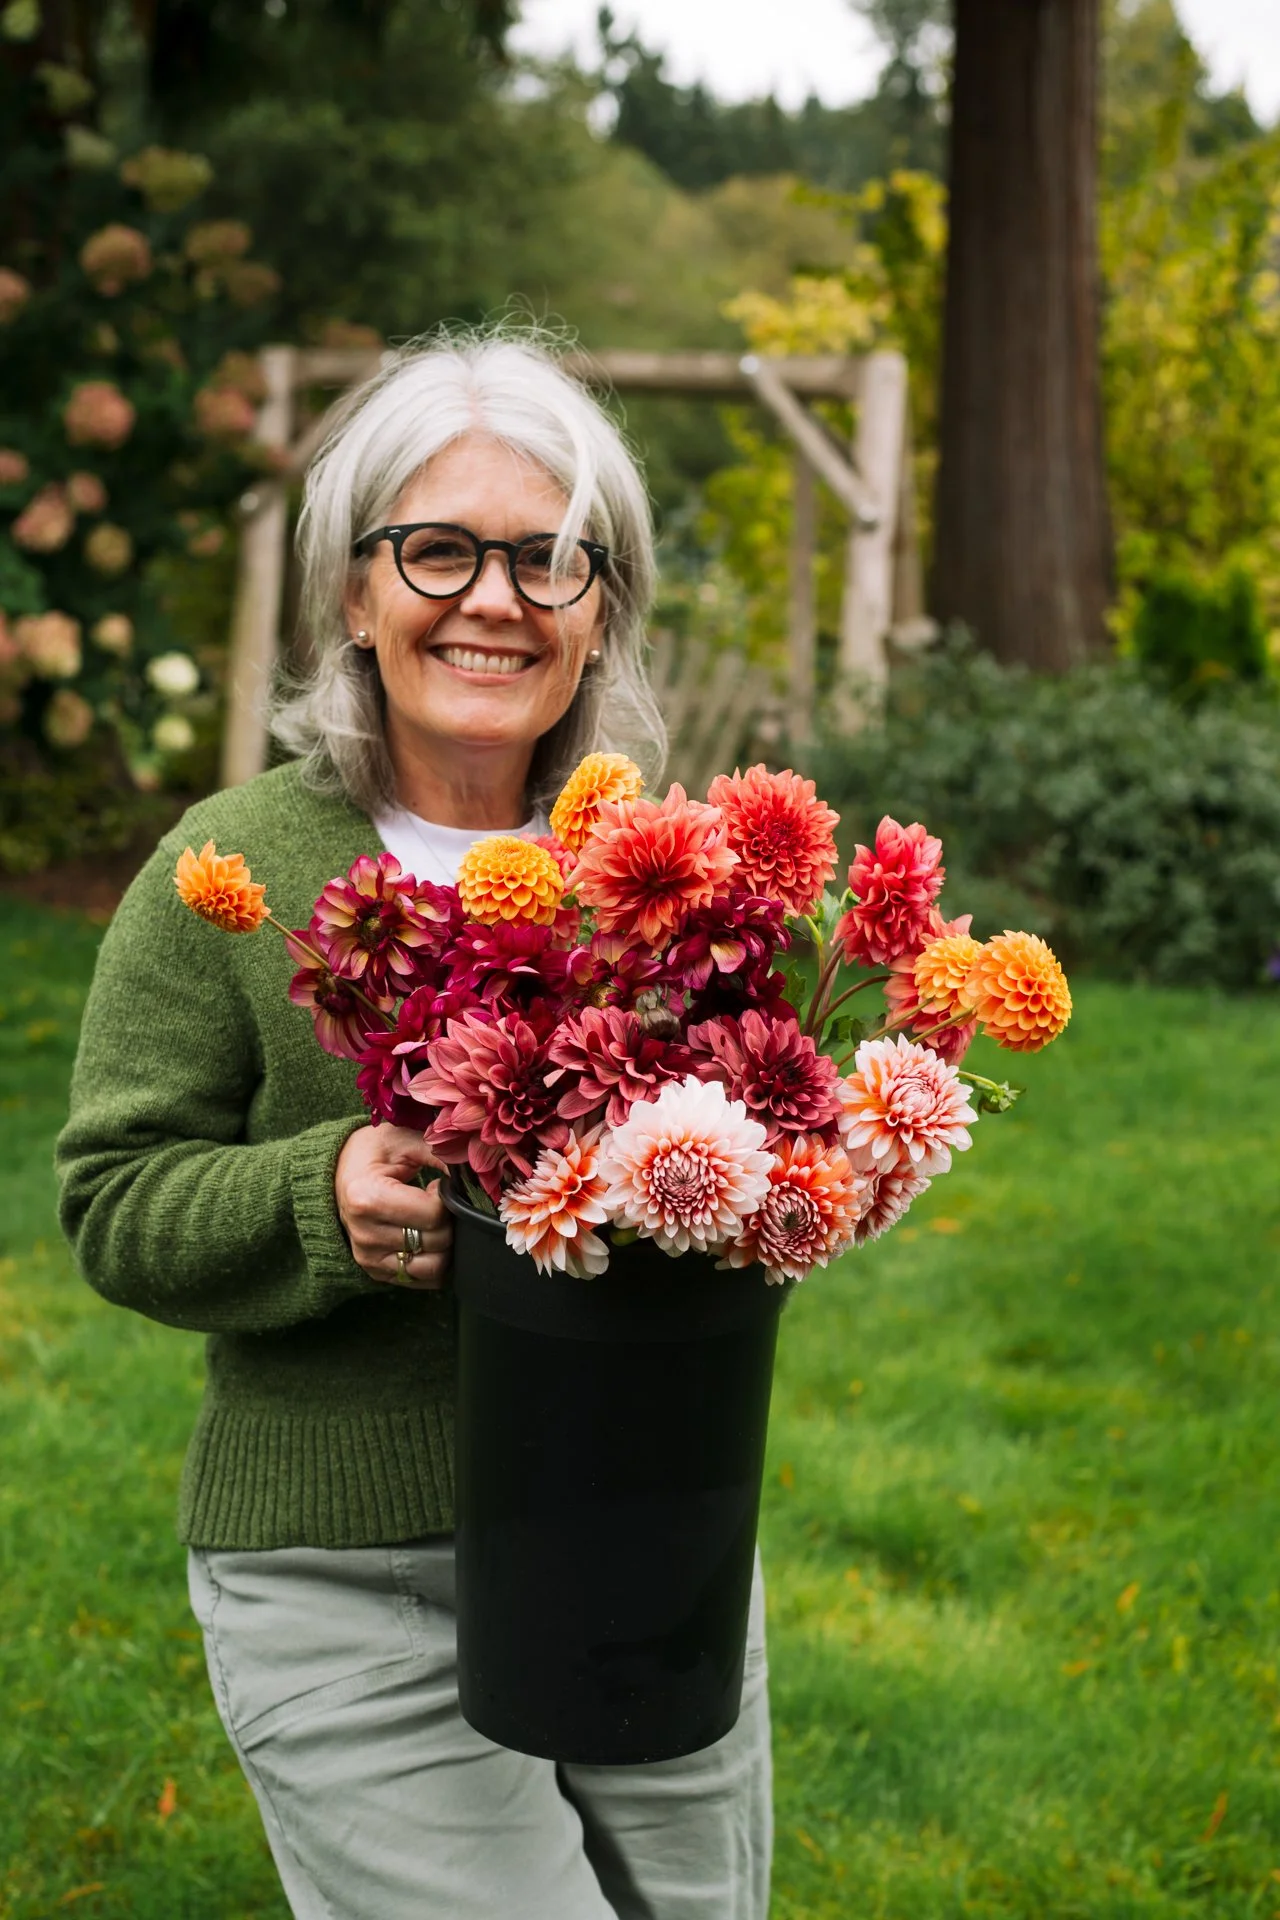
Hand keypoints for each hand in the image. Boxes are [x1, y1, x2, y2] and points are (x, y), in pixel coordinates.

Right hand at [335, 1125, 451, 1290]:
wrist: (337, 1175)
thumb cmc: (372, 1152)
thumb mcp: (404, 1140)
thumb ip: (440, 1154)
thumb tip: (475, 1174)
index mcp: (367, 1198)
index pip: (433, 1215)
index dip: (446, 1198)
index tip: (436, 1186)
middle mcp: (365, 1235)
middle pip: (437, 1241)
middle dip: (450, 1220)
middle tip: (437, 1202)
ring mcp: (369, 1258)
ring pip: (435, 1267)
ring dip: (446, 1244)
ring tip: (433, 1221)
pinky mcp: (376, 1272)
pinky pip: (424, 1279)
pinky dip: (436, 1260)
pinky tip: (427, 1236)